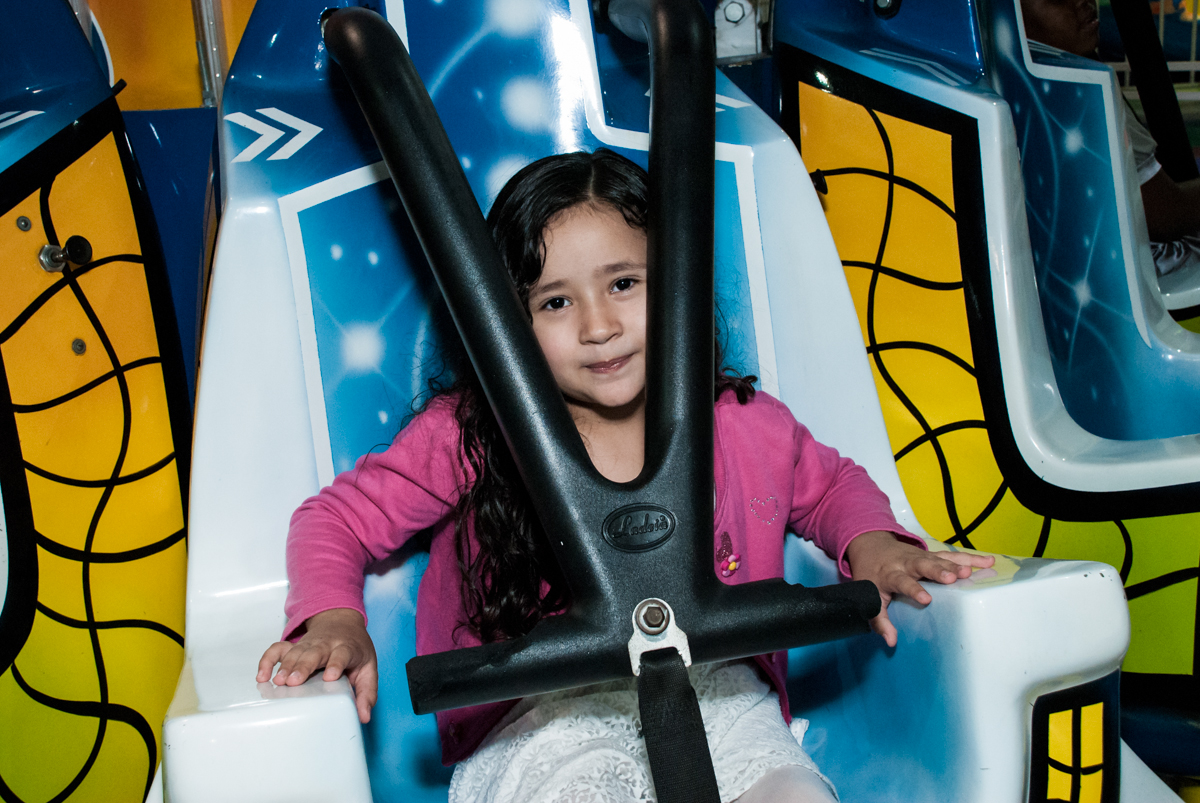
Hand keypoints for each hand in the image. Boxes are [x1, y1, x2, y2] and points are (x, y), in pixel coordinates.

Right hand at [256, 608, 378, 722]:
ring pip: (295, 652)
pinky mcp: (294, 646)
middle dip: (303, 666)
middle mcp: (326, 644)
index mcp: (346, 648)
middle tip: (293, 681)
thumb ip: (367, 692)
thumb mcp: (368, 668)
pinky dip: (268, 660)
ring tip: (277, 682)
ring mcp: (308, 644)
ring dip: (285, 666)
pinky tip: (262, 676)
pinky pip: (277, 649)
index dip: (335, 664)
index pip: (341, 654)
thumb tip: (364, 716)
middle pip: (314, 653)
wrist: (343, 622)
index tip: (330, 676)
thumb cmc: (355, 649)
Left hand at [844, 531, 994, 647]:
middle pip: (923, 565)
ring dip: (955, 564)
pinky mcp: (933, 555)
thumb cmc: (872, 575)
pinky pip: (953, 556)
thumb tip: (891, 642)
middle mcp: (907, 563)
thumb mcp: (870, 596)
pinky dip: (970, 558)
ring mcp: (922, 557)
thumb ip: (879, 620)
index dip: (913, 589)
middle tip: (952, 577)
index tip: (926, 599)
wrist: (871, 546)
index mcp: (890, 574)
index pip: (902, 582)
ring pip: (940, 559)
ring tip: (970, 572)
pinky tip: (988, 561)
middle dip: (937, 571)